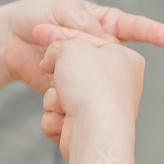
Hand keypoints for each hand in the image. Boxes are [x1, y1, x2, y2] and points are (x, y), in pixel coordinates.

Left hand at [0, 0, 163, 103]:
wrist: (7, 41)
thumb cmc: (34, 15)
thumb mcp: (61, 8)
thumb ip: (83, 21)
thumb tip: (103, 38)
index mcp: (101, 21)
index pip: (132, 26)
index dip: (151, 31)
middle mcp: (98, 48)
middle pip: (109, 56)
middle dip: (91, 58)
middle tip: (68, 53)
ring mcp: (85, 69)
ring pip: (91, 79)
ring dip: (68, 74)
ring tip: (44, 58)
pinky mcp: (70, 88)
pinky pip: (75, 95)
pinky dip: (61, 93)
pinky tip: (48, 86)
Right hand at [37, 35, 143, 163]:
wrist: (93, 131)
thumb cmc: (92, 86)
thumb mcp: (72, 47)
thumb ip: (60, 44)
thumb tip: (52, 59)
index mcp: (123, 58)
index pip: (88, 39)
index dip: (61, 35)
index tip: (40, 32)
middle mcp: (117, 83)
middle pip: (74, 69)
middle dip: (57, 73)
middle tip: (49, 68)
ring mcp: (102, 107)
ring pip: (63, 93)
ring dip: (54, 96)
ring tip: (63, 100)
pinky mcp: (87, 128)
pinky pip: (61, 115)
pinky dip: (57, 117)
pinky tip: (63, 119)